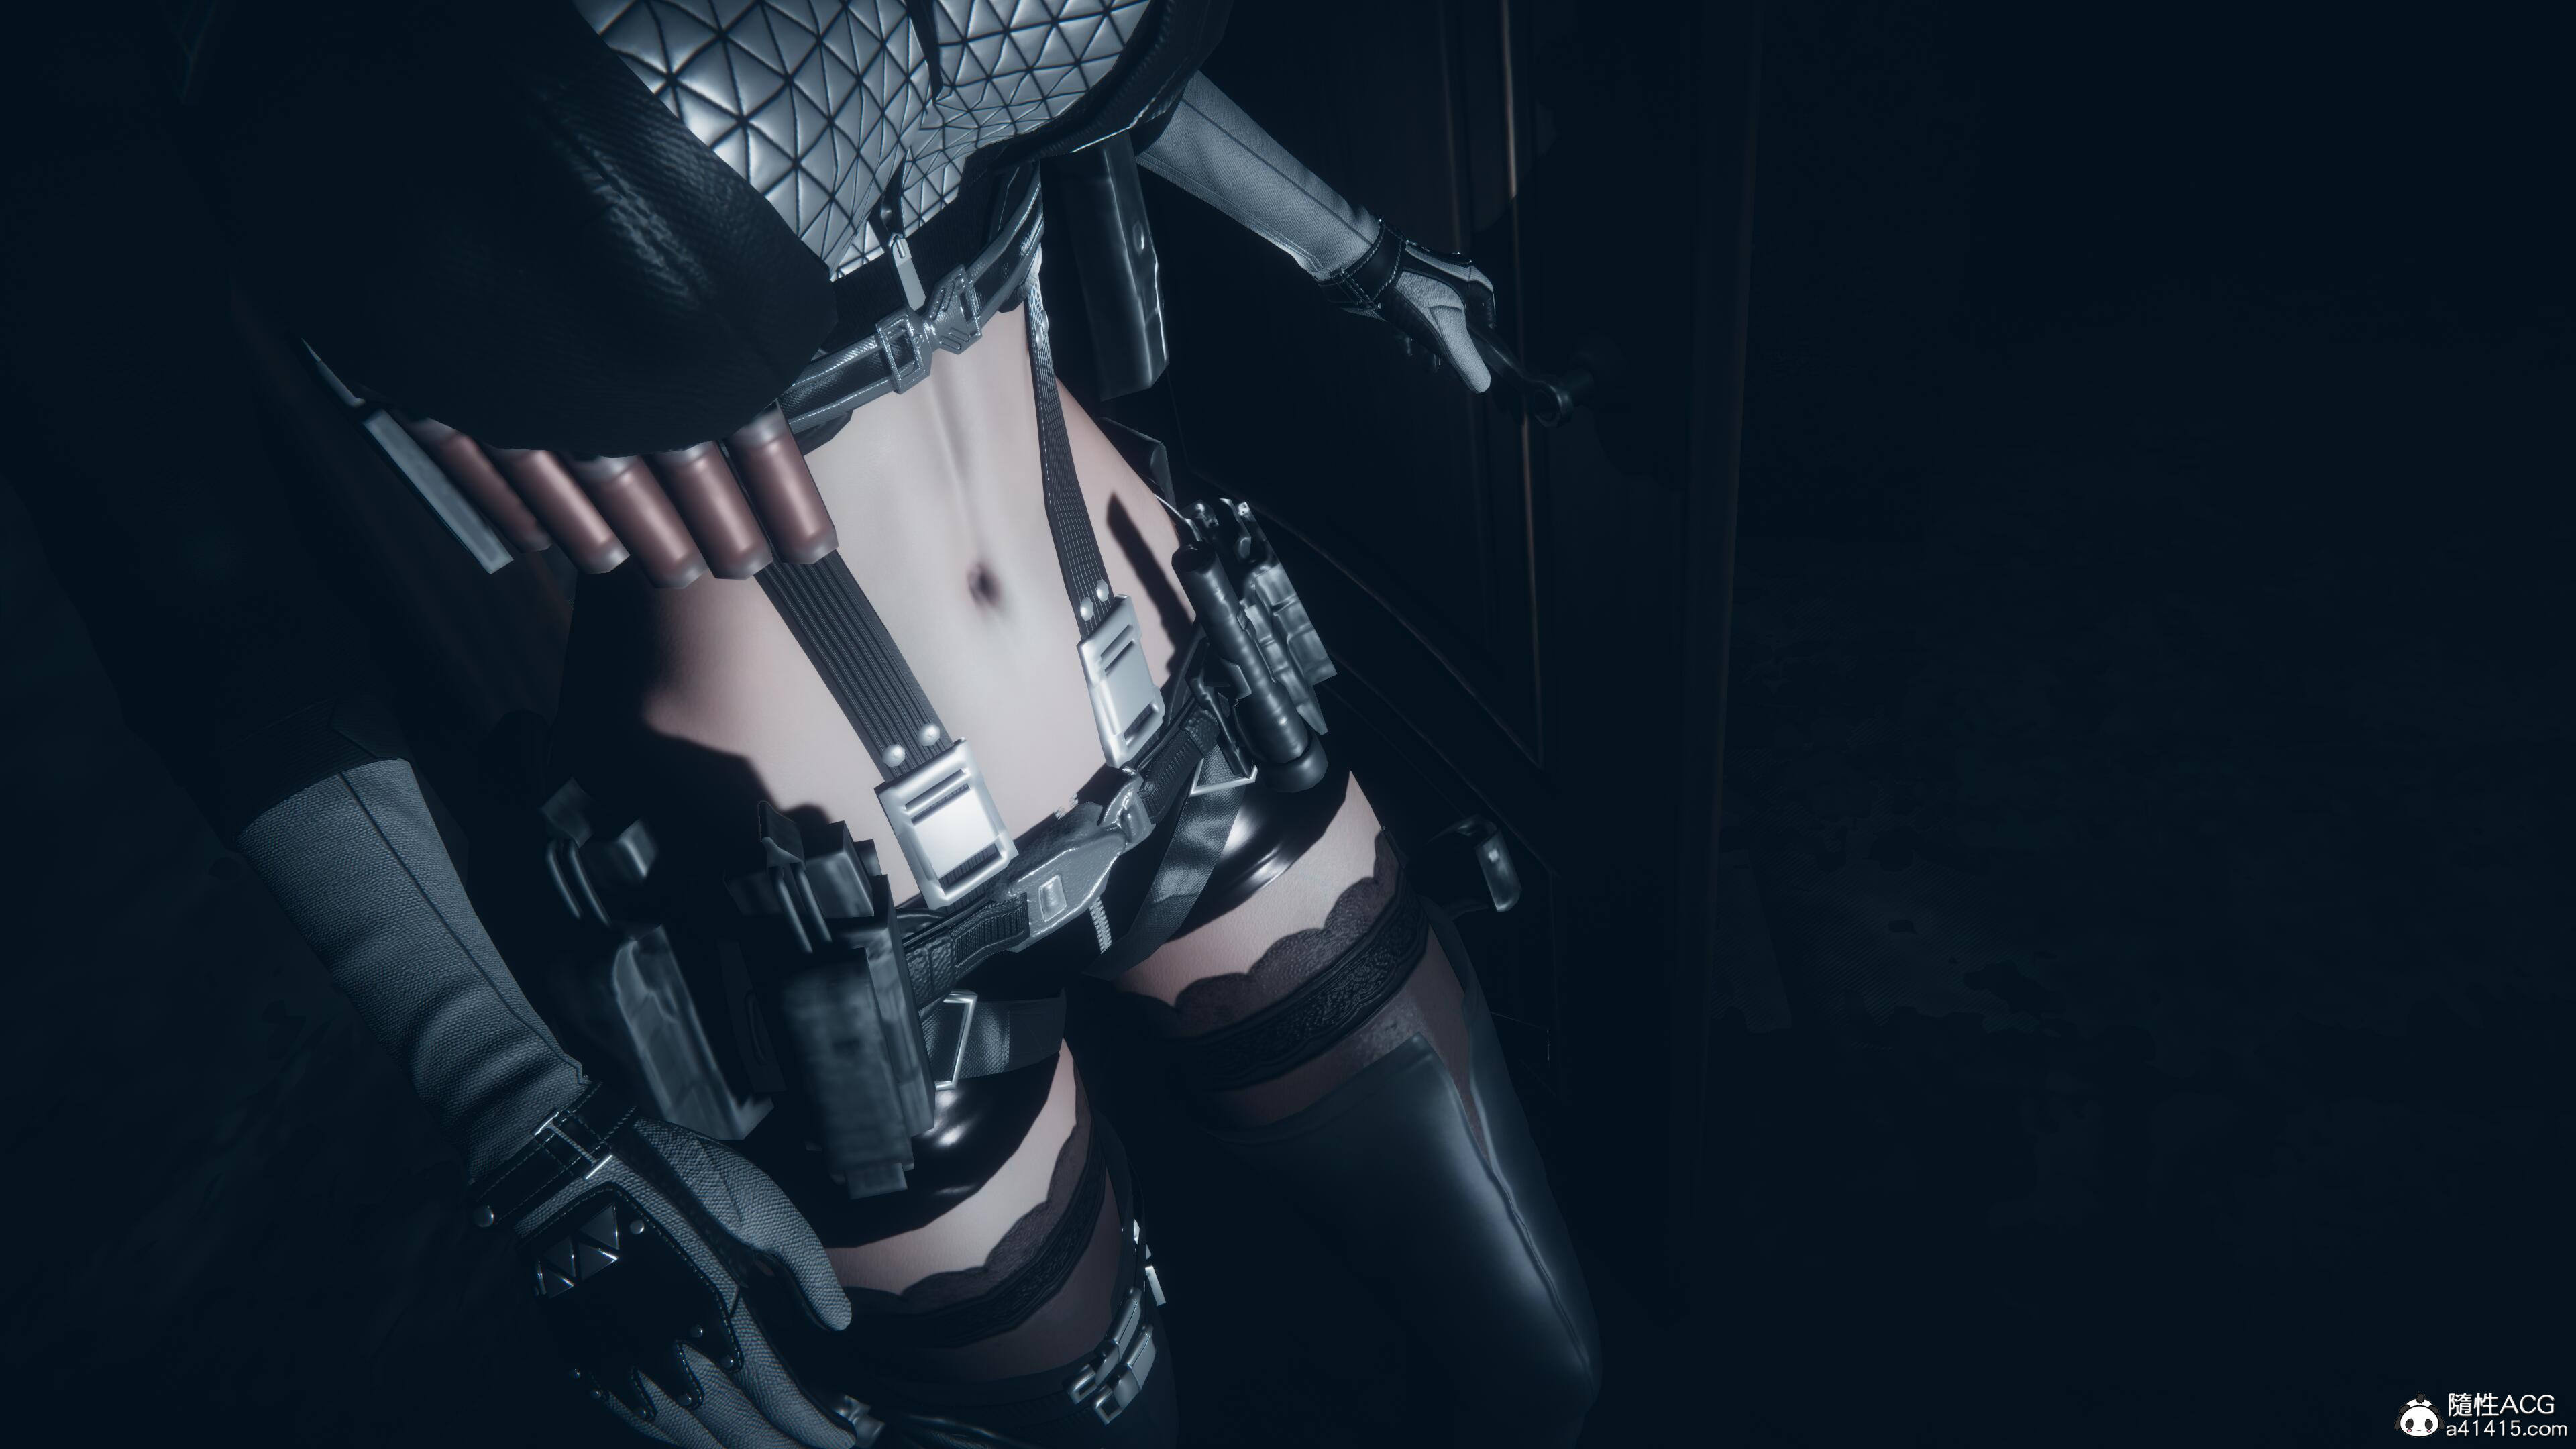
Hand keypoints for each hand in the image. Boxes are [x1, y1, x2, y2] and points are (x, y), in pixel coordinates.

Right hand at [490, 1094, 868, 1447]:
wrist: (569, 1171)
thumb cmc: (672, 1177)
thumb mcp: (761, 1204)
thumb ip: (806, 1267)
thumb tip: (839, 1323)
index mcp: (721, 1312)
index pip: (777, 1394)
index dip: (812, 1425)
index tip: (843, 1441)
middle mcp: (673, 1351)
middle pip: (735, 1427)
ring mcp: (626, 1363)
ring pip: (686, 1435)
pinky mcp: (591, 1361)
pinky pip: (642, 1420)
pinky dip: (678, 1440)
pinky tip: (699, 1442)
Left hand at [1319, 222, 1498, 392]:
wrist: (1368, 271)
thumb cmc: (1414, 297)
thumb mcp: (1447, 334)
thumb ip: (1467, 361)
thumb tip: (1483, 385)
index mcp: (1466, 280)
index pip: (1486, 302)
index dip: (1487, 327)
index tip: (1484, 349)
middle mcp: (1446, 278)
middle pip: (1458, 316)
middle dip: (1456, 345)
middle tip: (1456, 368)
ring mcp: (1420, 282)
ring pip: (1432, 319)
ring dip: (1433, 346)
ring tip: (1430, 370)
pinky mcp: (1397, 289)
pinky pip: (1408, 315)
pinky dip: (1409, 337)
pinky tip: (1406, 355)